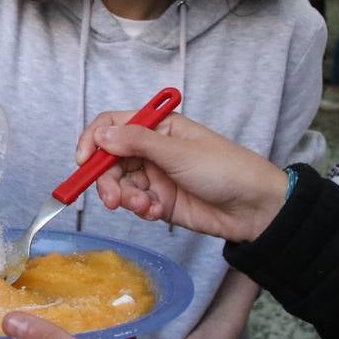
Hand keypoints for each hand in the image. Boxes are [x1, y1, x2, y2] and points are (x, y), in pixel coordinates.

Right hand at [73, 113, 288, 242]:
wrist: (255, 209)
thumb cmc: (226, 169)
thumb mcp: (178, 152)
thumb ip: (137, 143)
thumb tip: (101, 136)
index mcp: (159, 127)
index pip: (113, 126)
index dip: (94, 141)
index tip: (83, 161)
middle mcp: (153, 149)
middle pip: (111, 159)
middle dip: (107, 180)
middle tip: (112, 200)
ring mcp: (156, 176)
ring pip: (121, 184)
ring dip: (126, 197)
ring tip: (144, 207)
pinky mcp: (160, 201)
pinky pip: (135, 203)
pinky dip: (139, 209)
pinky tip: (156, 212)